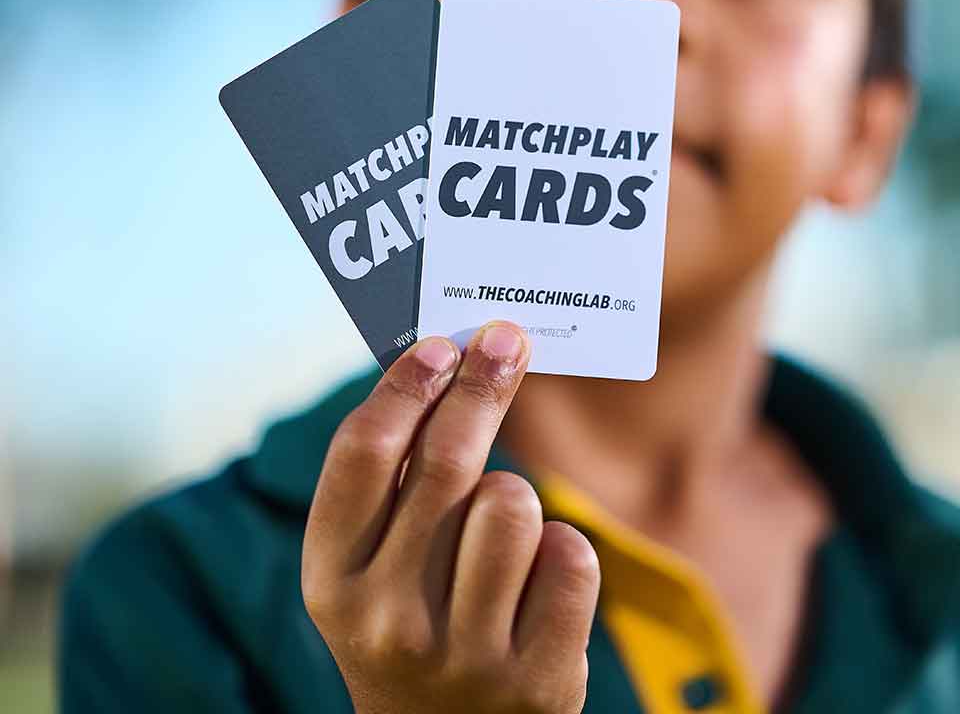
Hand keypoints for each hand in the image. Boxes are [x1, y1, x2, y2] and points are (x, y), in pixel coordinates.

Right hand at [302, 321, 600, 713]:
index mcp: (332, 579)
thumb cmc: (409, 622)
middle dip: (481, 385)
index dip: (405, 387)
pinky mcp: (537, 678)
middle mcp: (387, 620)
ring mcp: (464, 655)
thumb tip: (446, 360)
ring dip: (518, 495)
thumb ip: (394, 481)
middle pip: (446, 461)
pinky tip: (538, 578)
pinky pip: (569, 556)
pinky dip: (562, 549)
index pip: (364, 454)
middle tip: (507, 340)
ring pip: (514, 503)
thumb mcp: (371, 568)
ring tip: (503, 528)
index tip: (441, 344)